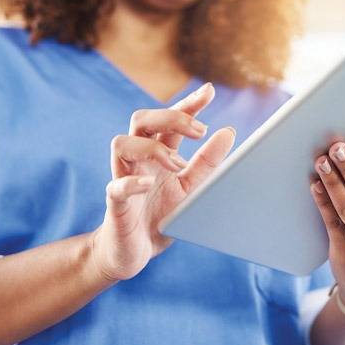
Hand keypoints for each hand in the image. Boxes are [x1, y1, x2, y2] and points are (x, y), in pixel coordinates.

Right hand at [91, 82, 236, 280]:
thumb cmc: (160, 217)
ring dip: (152, 147)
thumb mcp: (191, 188)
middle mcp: (138, 160)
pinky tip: (148, 183)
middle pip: (142, 120)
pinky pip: (116, 186)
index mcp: (157, 153)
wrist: (133, 253)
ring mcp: (123, 178)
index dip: (186, 104)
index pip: (168, 120)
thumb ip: (207, 162)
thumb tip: (229, 132)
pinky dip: (131, 182)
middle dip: (170, 117)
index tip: (208, 92)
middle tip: (200, 131)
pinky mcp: (115, 204)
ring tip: (177, 164)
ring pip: (121, 143)